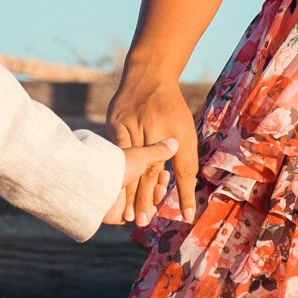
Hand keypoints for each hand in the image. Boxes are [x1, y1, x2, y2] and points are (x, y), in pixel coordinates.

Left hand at [102, 143, 175, 226]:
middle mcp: (123, 184)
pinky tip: (152, 209)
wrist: (97, 183)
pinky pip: (135, 218)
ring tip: (158, 193)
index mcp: (127, 168)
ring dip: (154, 200)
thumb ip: (158, 152)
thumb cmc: (118, 164)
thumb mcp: (141, 155)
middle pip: (147, 190)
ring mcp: (120, 200)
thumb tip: (175, 142)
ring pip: (143, 204)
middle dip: (158, 188)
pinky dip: (145, 214)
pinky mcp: (117, 215)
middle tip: (162, 185)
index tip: (166, 173)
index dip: (159, 175)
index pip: (147, 174)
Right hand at [106, 76, 199, 231]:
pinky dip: (114, 170)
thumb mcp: (185, 131)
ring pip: (128, 163)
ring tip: (125, 213)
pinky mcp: (114, 122)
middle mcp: (153, 128)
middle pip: (148, 169)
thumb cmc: (171, 109)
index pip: (182, 168)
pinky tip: (110, 187)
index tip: (186, 215)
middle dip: (144, 198)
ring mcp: (129, 124)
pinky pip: (115, 151)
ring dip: (126, 190)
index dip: (184, 192)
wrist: (148, 75)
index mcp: (176, 131)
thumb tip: (187, 188)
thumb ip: (184, 159)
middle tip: (142, 221)